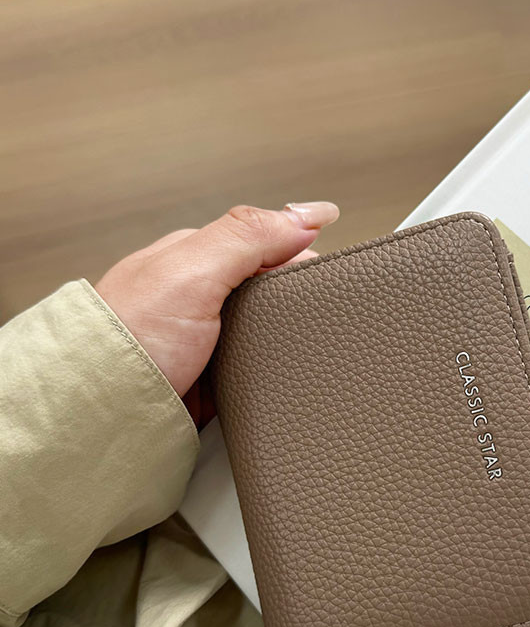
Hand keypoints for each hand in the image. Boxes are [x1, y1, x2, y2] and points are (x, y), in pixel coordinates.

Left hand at [95, 202, 338, 424]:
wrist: (104, 412)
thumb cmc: (130, 339)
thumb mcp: (192, 272)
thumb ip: (248, 237)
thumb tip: (310, 213)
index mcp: (197, 258)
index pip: (268, 244)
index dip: (302, 257)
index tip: (327, 278)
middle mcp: (203, 296)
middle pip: (272, 291)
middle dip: (297, 303)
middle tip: (317, 320)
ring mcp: (209, 340)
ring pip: (270, 332)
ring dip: (287, 341)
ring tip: (307, 350)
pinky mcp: (215, 379)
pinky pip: (259, 369)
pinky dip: (274, 372)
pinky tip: (283, 376)